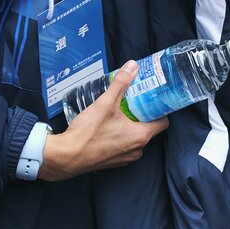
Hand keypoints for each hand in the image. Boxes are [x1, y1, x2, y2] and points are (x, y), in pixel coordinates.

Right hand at [39, 62, 168, 178]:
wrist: (66, 157)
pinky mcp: (113, 162)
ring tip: (120, 112)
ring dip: (130, 126)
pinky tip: (108, 126)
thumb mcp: (106, 103)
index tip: (151, 99)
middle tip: (134, 101)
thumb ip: (121, 83)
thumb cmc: (88, 133)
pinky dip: (120, 137)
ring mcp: (125, 159)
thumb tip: (132, 66)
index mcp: (141, 136)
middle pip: (149, 129)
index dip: (159, 109)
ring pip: (135, 138)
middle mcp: (137, 150)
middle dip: (142, 115)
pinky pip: (124, 146)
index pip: (163, 122)